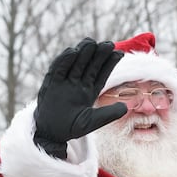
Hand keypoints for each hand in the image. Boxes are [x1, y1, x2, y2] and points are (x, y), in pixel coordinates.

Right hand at [31, 38, 127, 157]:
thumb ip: (109, 114)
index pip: (101, 73)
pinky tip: (72, 51)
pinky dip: (64, 60)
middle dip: (98, 54)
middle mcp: (78, 83)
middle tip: (108, 44)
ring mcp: (65, 82)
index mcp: (90, 91)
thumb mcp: (93, 122)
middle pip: (90, 65)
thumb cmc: (72, 127)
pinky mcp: (52, 83)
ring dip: (83, 53)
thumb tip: (125, 107)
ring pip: (75, 63)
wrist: (51, 133)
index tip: (119, 53)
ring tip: (91, 42)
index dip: (109, 63)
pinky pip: (58, 69)